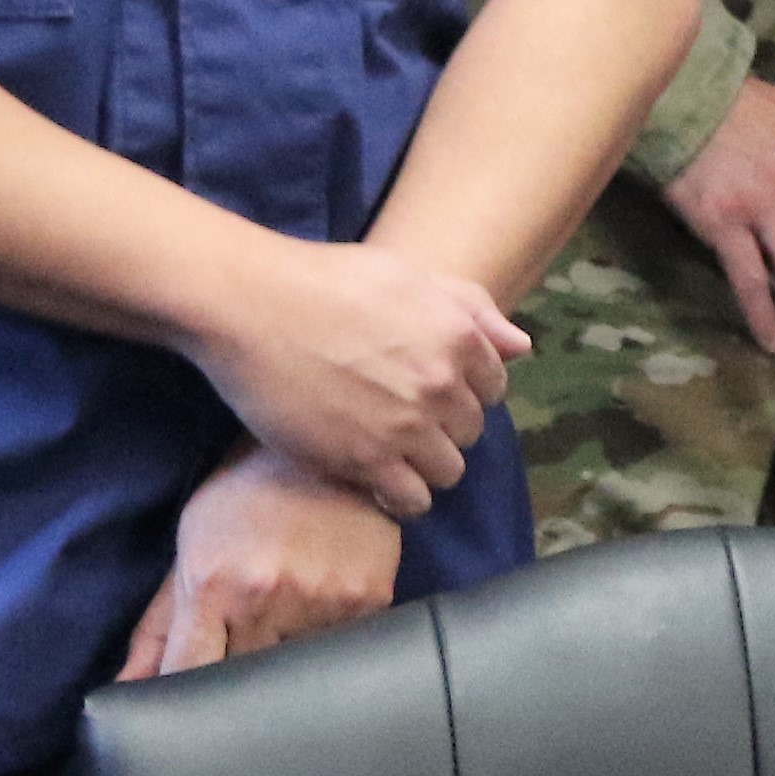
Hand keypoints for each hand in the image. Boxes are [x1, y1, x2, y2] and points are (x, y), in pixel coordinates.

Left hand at [122, 442, 406, 680]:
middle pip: (242, 683)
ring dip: (286, 661)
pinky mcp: (370, 599)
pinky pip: (342, 651)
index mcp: (213, 585)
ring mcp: (323, 600)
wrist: (331, 454)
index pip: (188, 674)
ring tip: (288, 617)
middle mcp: (267, 596)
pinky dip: (328, 643)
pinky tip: (324, 606)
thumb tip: (125, 687)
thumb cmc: (248, 499)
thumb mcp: (191, 548)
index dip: (183, 697)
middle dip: (235, 676)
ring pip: (295, 674)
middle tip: (243, 646)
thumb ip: (158, 627)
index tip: (187, 700)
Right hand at [180, 239, 524, 517]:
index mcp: (458, 337)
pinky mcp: (364, 460)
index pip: (494, 387)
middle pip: (471, 431)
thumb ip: (471, 308)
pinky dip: (404, 498)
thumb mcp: (409, 275)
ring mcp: (405, 426)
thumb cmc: (326, 280)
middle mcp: (442, 384)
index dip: (465, 392)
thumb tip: (521, 347)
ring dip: (427, 465)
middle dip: (446, 428)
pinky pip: (412, 499)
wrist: (252, 306)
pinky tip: (380, 483)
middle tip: (405, 421)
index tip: (433, 393)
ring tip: (393, 455)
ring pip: (448, 470)